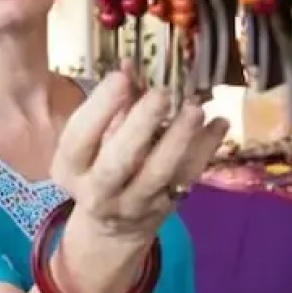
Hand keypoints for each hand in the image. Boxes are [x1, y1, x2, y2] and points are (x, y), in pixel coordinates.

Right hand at [51, 68, 227, 246]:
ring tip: (195, 109)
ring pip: (158, 173)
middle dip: (140, 125)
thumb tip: (130, 64)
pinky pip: (189, 177)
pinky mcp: (167, 206)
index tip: (121, 77)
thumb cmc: (98, 167)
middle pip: (118, 161)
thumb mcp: (93, 141)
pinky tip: (219, 123)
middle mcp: (99, 191)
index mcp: (72, 168)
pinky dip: (206, 149)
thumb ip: (112, 105)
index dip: (100, 107)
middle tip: (161, 94)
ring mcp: (135, 203)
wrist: (112, 228)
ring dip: (179, 139)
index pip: (79, 138)